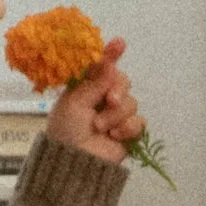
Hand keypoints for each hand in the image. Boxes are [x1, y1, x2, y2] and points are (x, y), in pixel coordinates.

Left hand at [45, 37, 144, 163]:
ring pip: (132, 102)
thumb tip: (109, 61)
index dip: (111, 54)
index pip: (102, 67)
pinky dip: (127, 128)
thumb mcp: (75, 102)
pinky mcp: (128, 132)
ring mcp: (117, 116)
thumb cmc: (66, 130)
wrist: (75, 163)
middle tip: (109, 100)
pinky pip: (139, 121)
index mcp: (86, 88)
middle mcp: (103, 99)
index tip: (119, 43)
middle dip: (118, 89)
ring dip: (116, 115)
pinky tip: (114, 136)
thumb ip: (95, 82)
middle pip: (123, 81)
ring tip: (100, 128)